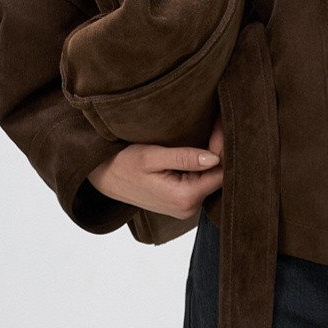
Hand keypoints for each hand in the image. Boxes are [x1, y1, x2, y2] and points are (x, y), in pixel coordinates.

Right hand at [89, 120, 224, 217]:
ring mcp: (187, 208)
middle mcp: (190, 208)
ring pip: (212, 179)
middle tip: (218, 119)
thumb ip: (184, 158)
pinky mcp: (183, 203)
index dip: (224, 145)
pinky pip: (202, 183)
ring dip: (213, 156)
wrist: (103, 178)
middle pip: (219, 176)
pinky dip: (203, 165)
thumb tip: (215, 158)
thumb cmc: (123, 164)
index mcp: (185, 198)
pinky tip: (201, 147)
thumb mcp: (151, 156)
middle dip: (220, 149)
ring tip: (211, 129)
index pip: (221, 171)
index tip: (221, 120)